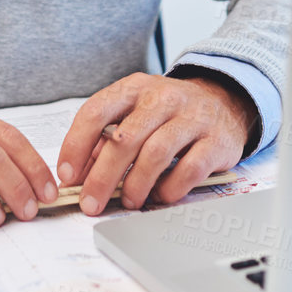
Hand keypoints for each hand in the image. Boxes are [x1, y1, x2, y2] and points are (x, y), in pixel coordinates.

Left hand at [56, 73, 254, 215]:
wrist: (224, 101)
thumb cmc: (170, 113)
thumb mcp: (137, 112)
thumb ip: (108, 137)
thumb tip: (81, 174)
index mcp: (135, 88)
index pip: (96, 111)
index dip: (76, 145)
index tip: (67, 175)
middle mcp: (163, 98)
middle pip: (124, 139)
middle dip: (102, 177)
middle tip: (91, 203)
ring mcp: (192, 117)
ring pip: (155, 154)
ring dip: (136, 185)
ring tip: (129, 201)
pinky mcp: (216, 140)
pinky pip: (189, 169)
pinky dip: (170, 188)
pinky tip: (161, 195)